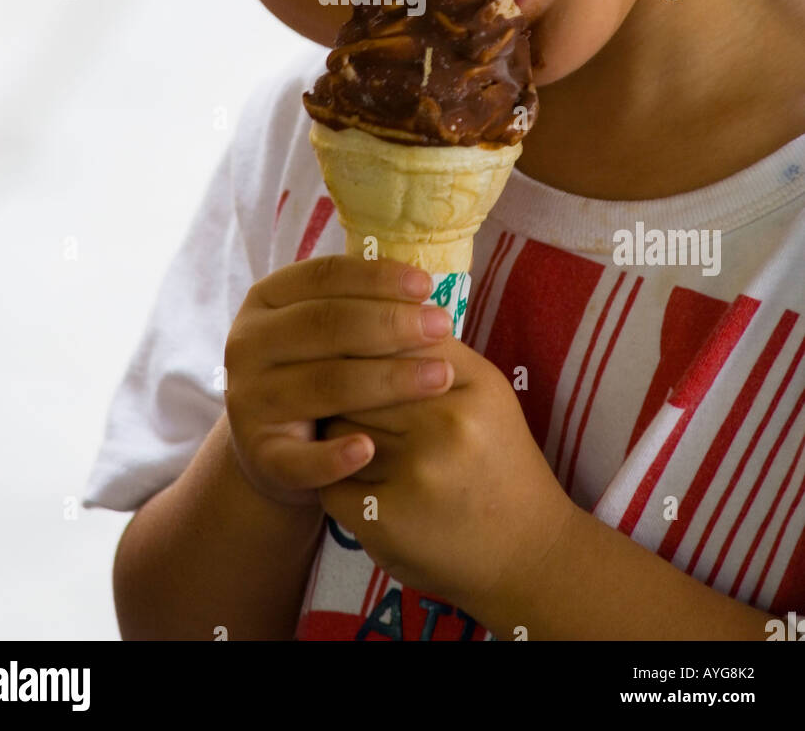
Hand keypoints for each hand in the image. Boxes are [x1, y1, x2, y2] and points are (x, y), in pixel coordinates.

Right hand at [223, 256, 455, 508]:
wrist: (277, 445)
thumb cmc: (321, 368)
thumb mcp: (328, 330)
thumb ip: (364, 305)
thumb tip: (425, 287)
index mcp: (265, 300)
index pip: (324, 276)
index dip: (377, 278)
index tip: (426, 285)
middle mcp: (247, 344)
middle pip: (326, 325)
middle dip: (391, 323)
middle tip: (442, 325)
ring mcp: (249, 400)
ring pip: (325, 384)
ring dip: (388, 380)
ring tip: (440, 376)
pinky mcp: (261, 454)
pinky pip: (300, 457)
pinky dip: (335, 456)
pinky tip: (371, 449)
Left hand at [318, 336, 573, 615]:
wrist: (528, 554)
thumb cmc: (499, 461)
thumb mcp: (484, 392)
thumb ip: (434, 350)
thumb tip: (375, 301)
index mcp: (471, 386)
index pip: (392, 339)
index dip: (364, 340)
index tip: (353, 345)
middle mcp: (446, 426)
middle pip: (356, 378)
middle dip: (342, 384)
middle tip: (340, 391)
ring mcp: (413, 476)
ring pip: (336, 425)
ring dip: (331, 428)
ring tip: (347, 433)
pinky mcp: (382, 520)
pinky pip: (329, 478)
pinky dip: (332, 476)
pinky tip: (353, 478)